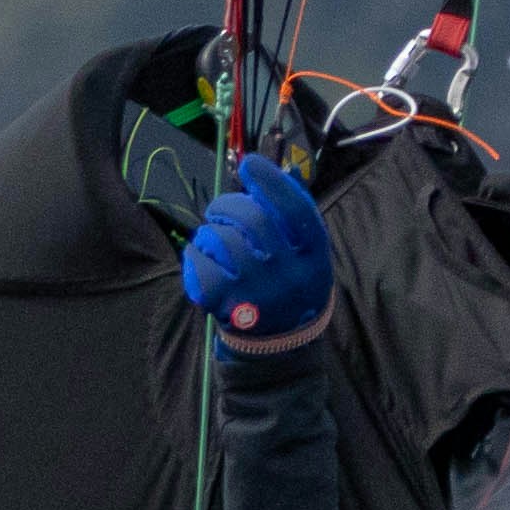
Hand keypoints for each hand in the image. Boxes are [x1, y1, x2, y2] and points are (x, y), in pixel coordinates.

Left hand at [180, 156, 332, 353]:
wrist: (281, 345)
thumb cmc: (290, 284)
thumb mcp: (306, 254)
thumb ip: (294, 215)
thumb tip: (279, 170)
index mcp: (314, 257)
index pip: (296, 211)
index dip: (272, 182)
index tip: (251, 164)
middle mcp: (290, 274)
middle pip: (255, 220)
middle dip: (229, 204)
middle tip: (219, 208)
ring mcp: (260, 293)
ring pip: (224, 241)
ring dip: (210, 231)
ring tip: (211, 237)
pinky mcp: (230, 309)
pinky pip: (201, 267)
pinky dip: (195, 255)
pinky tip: (200, 256)